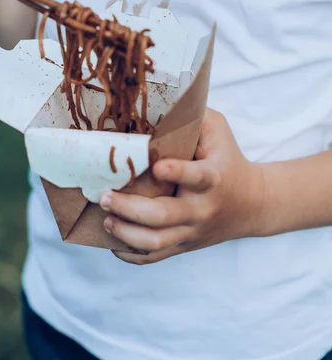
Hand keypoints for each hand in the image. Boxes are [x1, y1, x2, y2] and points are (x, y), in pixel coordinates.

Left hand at [99, 109, 265, 264]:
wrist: (254, 205)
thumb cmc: (228, 159)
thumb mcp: (218, 131)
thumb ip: (193, 116)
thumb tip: (157, 102)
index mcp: (213, 178)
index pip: (196, 177)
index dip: (177, 172)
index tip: (156, 166)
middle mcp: (202, 209)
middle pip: (163, 217)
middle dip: (130, 208)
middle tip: (105, 196)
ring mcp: (192, 231)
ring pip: (155, 242)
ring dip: (125, 233)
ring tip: (105, 219)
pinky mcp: (185, 245)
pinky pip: (154, 257)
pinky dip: (131, 254)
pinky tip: (113, 240)